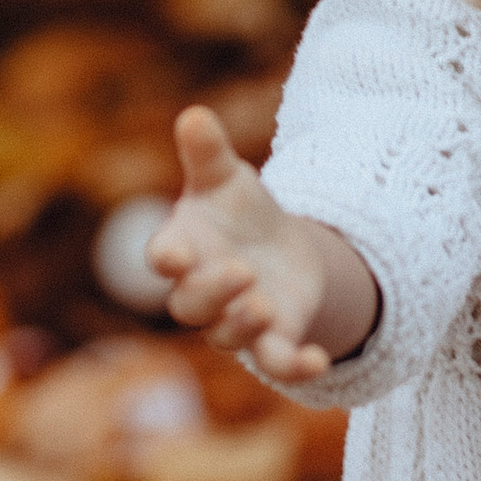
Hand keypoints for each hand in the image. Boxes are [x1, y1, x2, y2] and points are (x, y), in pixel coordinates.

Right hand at [145, 107, 372, 384]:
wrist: (277, 248)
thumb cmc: (239, 210)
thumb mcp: (228, 178)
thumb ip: (208, 153)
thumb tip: (194, 114)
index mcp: (183, 247)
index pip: (162, 257)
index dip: (166, 258)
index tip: (173, 255)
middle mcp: (201, 291)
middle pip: (191, 305)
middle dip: (212, 292)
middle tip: (240, 272)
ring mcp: (234, 319)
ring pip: (227, 336)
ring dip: (243, 325)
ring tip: (262, 305)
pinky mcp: (271, 339)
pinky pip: (275, 362)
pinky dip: (294, 366)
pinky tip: (318, 361)